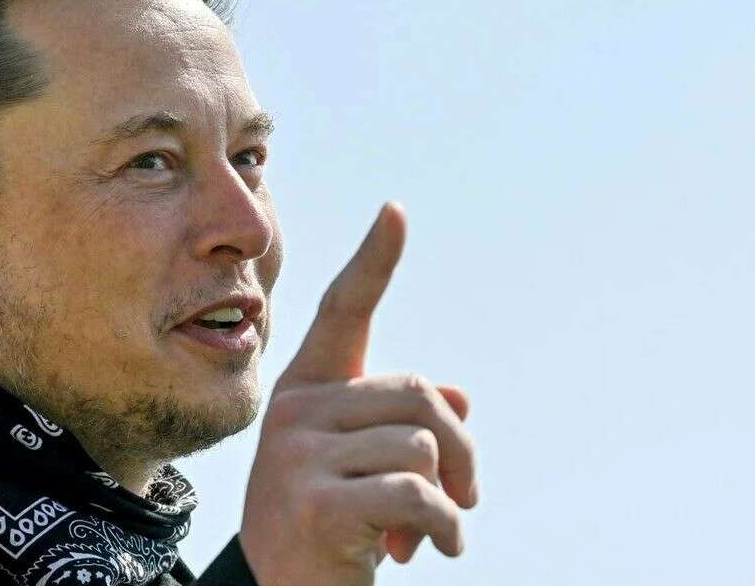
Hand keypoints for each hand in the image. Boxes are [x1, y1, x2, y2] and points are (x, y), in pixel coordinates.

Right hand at [238, 202, 478, 584]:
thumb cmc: (333, 520)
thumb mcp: (368, 465)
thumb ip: (408, 423)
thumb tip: (461, 397)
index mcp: (307, 388)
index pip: (342, 312)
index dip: (373, 261)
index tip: (396, 211)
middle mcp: (295, 409)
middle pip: (418, 393)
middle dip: (460, 448)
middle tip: (466, 495)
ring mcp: (298, 453)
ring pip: (422, 444)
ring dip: (451, 498)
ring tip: (433, 532)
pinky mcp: (314, 501)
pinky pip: (416, 494)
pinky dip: (444, 527)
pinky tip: (430, 550)